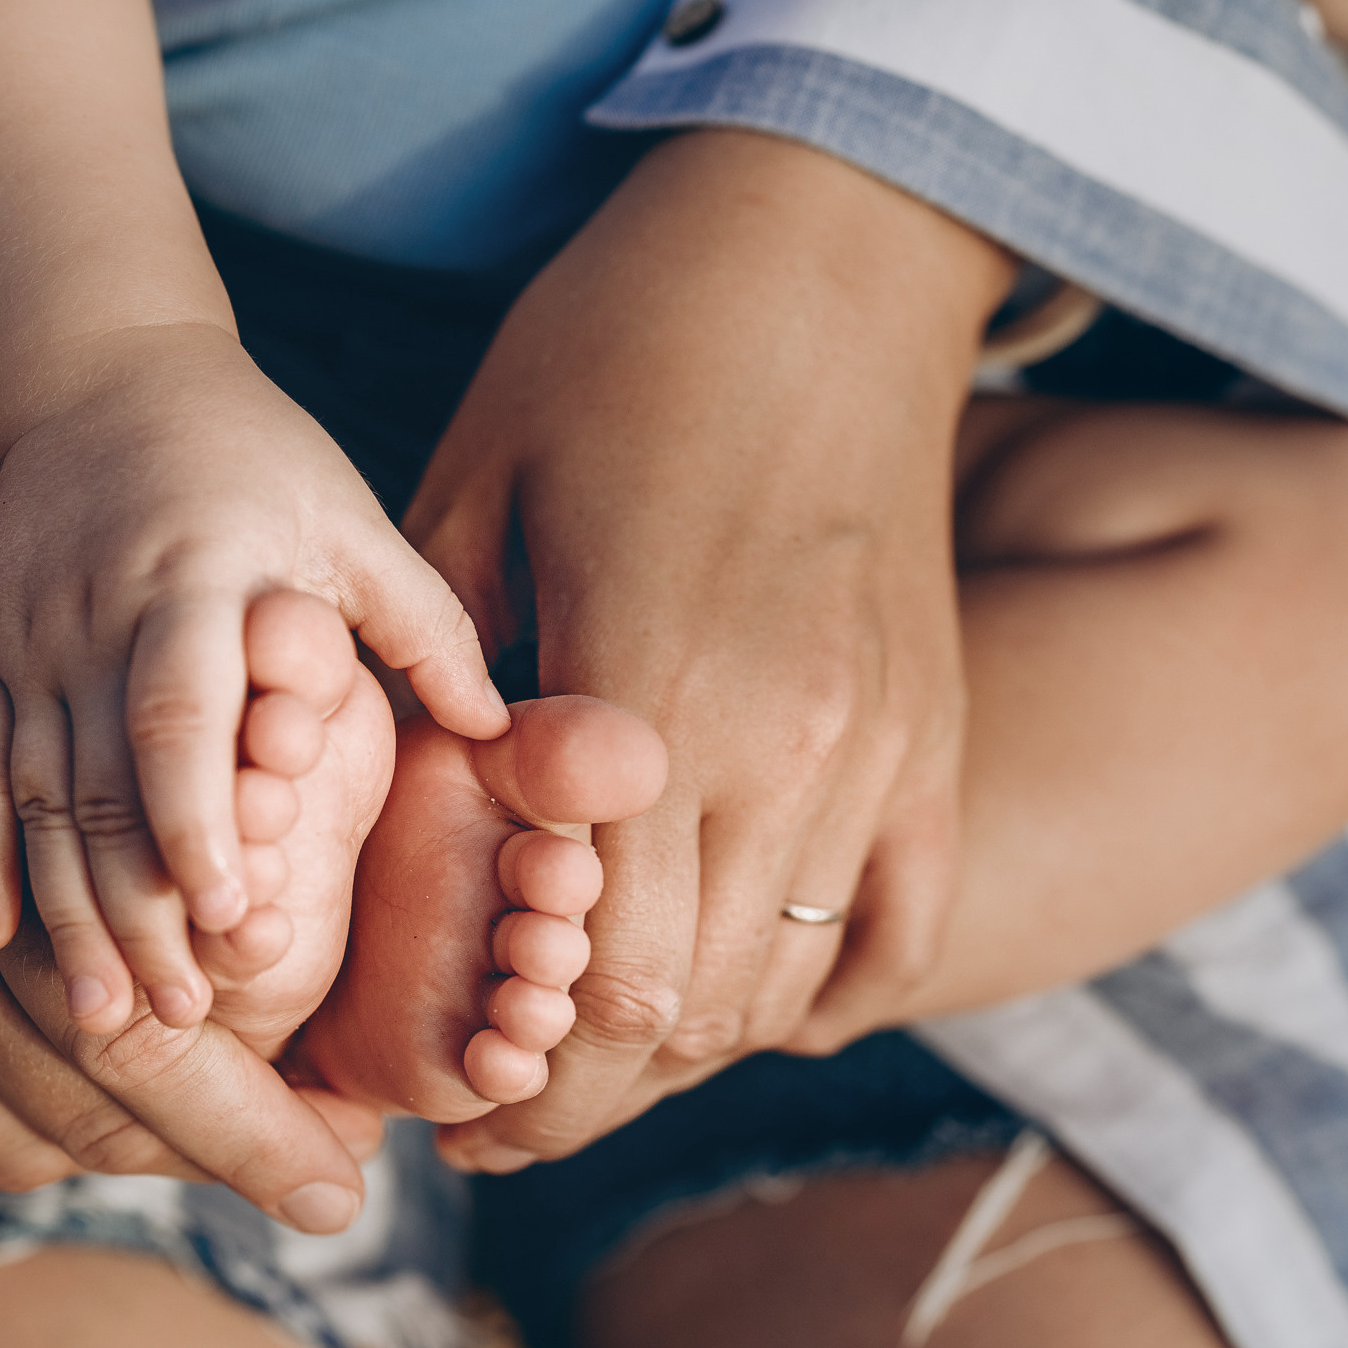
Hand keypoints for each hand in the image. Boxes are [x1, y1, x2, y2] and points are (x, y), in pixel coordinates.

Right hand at [0, 11, 383, 1229]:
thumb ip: (3, 546)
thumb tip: (107, 582)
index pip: (130, 1007)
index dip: (251, 1104)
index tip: (345, 1162)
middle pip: (78, 1104)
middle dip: (215, 1163)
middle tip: (317, 1198)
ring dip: (98, 1145)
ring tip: (189, 1153)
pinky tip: (23, 1076)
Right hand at [0, 323, 504, 1033]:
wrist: (101, 370)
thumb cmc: (253, 455)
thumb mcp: (348, 516)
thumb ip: (421, 621)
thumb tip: (501, 729)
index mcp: (195, 578)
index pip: (179, 713)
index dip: (198, 818)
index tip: (229, 915)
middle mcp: (94, 615)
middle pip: (97, 782)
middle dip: (133, 908)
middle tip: (176, 1019)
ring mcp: (22, 637)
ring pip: (29, 795)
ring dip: (63, 913)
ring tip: (103, 1018)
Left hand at [407, 132, 1013, 1168]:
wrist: (829, 246)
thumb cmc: (618, 350)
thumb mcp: (476, 488)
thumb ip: (444, 680)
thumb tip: (409, 829)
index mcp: (655, 692)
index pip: (598, 976)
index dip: (513, 1066)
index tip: (441, 1097)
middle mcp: (791, 749)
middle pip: (687, 1012)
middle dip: (578, 1085)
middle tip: (489, 1101)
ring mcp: (885, 748)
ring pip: (784, 985)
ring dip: (679, 1042)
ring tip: (586, 1047)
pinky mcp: (938, 732)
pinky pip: (894, 929)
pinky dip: (812, 985)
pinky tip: (732, 988)